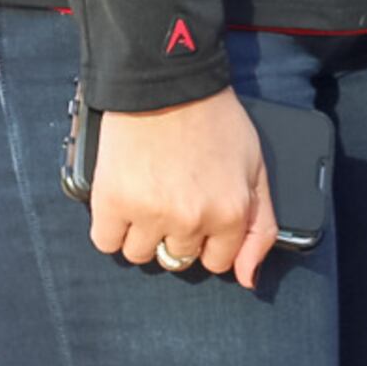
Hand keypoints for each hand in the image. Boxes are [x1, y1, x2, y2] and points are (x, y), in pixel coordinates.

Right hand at [89, 89, 274, 288]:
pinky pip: (106, 243)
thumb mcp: (255, 169)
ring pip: (141, 254)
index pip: (217, 262)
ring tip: (150, 192)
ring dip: (143, 231)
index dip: (209, 240)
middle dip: (177, 234)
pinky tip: (125, 197)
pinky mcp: (111, 204)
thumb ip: (260, 226)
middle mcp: (191, 220)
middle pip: (178, 259)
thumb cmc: (215, 123)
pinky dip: (112, 227)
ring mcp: (149, 214)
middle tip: (175, 194)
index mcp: (231, 212)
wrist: (168, 87)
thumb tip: (247, 278)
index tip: (202, 216)